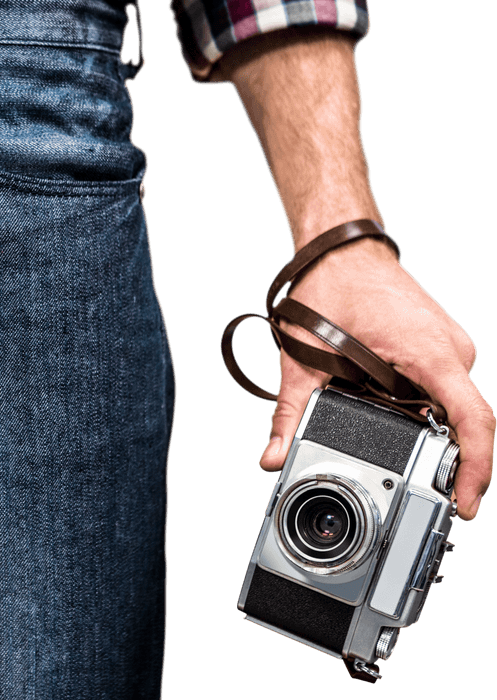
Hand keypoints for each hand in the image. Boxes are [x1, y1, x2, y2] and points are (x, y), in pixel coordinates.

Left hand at [258, 237, 494, 519]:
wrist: (342, 248)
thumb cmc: (330, 286)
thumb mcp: (303, 355)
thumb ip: (291, 411)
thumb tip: (274, 455)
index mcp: (431, 353)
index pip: (473, 421)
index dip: (475, 467)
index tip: (464, 502)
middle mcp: (451, 353)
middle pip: (455, 423)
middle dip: (427, 454)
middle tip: (394, 476)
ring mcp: (449, 350)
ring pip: (443, 408)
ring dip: (414, 426)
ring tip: (376, 423)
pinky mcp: (439, 349)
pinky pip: (436, 390)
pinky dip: (412, 407)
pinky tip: (382, 407)